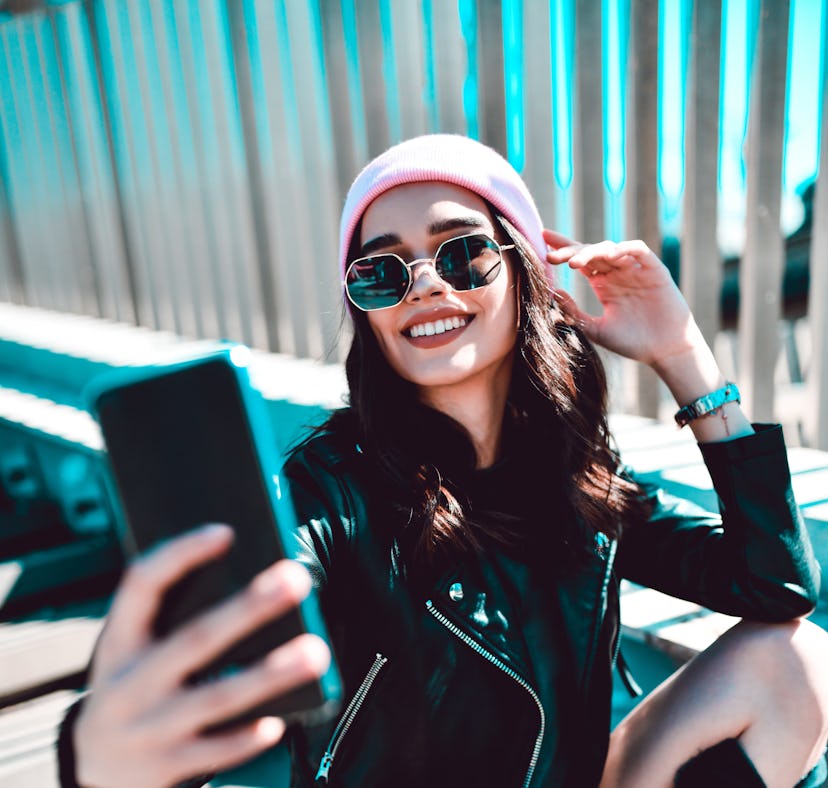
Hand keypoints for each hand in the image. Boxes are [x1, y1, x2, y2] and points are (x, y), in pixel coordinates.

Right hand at [74, 524, 329, 787]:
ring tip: (316, 650)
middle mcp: (129, 681)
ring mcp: (147, 727)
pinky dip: (246, 737)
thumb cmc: (131, 685)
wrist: (91, 767)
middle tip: (295, 578)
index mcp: (119, 639)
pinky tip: (279, 720)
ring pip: (217, 697)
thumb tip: (252, 579)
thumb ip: (172, 615)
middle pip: (194, 638)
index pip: (141, 584)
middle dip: (248, 607)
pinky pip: (214, 752)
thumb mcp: (132, 647)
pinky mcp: (165, 767)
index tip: (226, 532)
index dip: (181, 554)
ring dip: (270, 673)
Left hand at [544, 229, 702, 367]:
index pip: (580, 260)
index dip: (563, 249)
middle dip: (570, 251)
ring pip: (611, 249)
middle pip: (591, 251)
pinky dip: (624, 249)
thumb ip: (574, 313)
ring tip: (575, 262)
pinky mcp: (654, 270)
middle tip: (552, 256)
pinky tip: (610, 254)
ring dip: (592, 251)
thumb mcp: (596, 330)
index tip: (541, 241)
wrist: (665, 351)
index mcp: (603, 284)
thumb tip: (553, 292)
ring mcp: (636, 270)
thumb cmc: (632, 342)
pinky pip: (639, 251)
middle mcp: (617, 273)